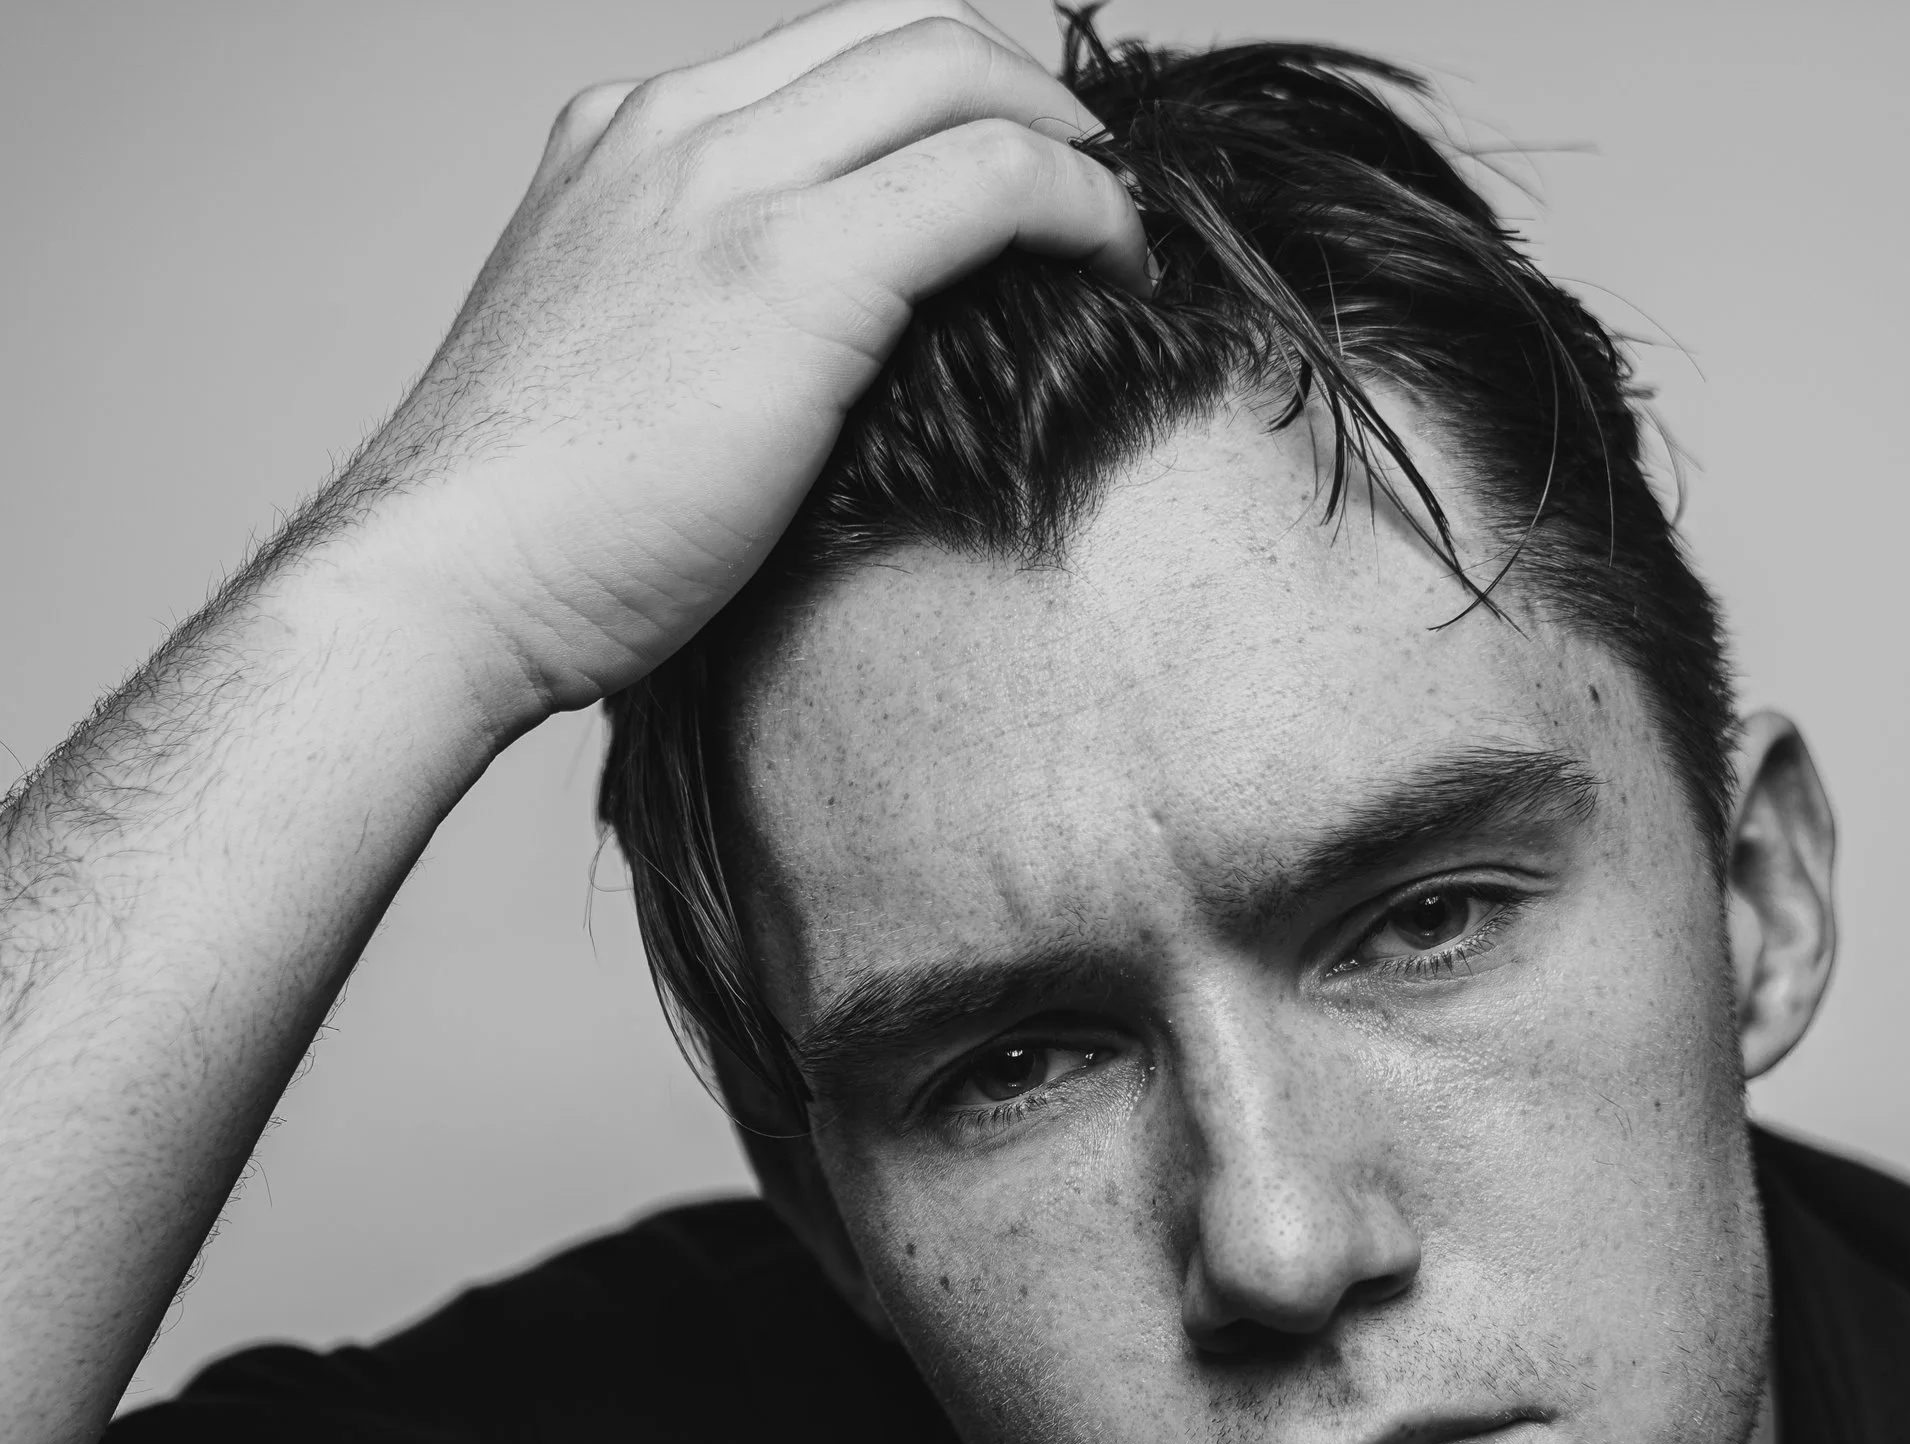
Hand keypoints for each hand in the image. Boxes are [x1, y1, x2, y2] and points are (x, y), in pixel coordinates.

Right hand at [328, 1, 1145, 731]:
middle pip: (900, 27)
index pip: (823, 53)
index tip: (1015, 169)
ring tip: (1117, 227)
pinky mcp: (793, 270)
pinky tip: (1116, 261)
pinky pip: (988, 176)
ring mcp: (726, 184)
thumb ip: (707, 315)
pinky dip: (1078, 201)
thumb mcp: (618, 367)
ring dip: (1064, 135)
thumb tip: (828, 369)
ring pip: (950, 69)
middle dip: (1022, 86)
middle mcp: (674, 129)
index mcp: (624, 140)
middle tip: (1092, 180)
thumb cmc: (536, 529)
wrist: (448, 579)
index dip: (945, 90)